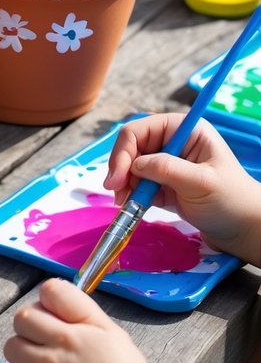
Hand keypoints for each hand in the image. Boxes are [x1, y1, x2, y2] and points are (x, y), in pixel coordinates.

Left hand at [0, 278, 174, 362]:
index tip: (59, 319)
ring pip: (10, 352)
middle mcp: (52, 352)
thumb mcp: (117, 341)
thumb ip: (83, 315)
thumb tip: (53, 296)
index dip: (52, 304)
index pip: (48, 292)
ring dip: (24, 359)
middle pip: (21, 320)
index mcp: (76, 333)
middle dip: (34, 329)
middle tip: (51, 348)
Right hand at [104, 114, 260, 264]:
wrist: (245, 231)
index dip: (124, 152)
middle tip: (116, 194)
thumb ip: (166, 169)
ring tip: (125, 204)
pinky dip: (132, 195)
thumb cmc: (231, 201)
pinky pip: (139, 185)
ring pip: (132, 167)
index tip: (117, 179)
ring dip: (124, 184)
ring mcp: (168, 164)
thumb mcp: (200, 182)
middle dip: (121, 169)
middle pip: (132, 148)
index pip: (141, 130)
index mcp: (184, 130)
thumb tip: (134, 165)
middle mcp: (173, 142)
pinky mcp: (164, 185)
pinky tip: (133, 207)